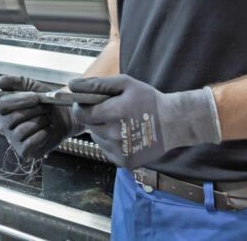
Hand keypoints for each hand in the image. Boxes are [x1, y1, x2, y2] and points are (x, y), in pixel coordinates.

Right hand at [0, 76, 79, 158]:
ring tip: (47, 118)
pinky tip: (47, 130)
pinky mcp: (24, 151)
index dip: (19, 100)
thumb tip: (0, 82)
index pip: (2, 105)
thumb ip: (15, 81)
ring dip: (40, 122)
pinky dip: (42, 134)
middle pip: (14, 118)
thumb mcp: (31, 86)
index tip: (36, 97)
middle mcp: (5, 125)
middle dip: (34, 111)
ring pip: (22, 130)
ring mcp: (14, 139)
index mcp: (4, 108)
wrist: (64, 117)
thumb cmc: (45, 101)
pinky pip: (30, 143)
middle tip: (46, 108)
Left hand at [70, 75, 221, 169]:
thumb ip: (97, 84)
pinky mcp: (125, 162)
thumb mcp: (126, 84)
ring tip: (120, 122)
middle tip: (109, 110)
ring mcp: (120, 151)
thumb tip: (72, 84)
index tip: (88, 103)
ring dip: (102, 129)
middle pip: (88, 126)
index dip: (81, 107)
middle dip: (94, 116)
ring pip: (97, 138)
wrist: (174, 123)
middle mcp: (115, 134)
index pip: (81, 114)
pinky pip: (107, 149)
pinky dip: (111, 142)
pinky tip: (125, 134)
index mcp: (114, 113)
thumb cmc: (149, 100)